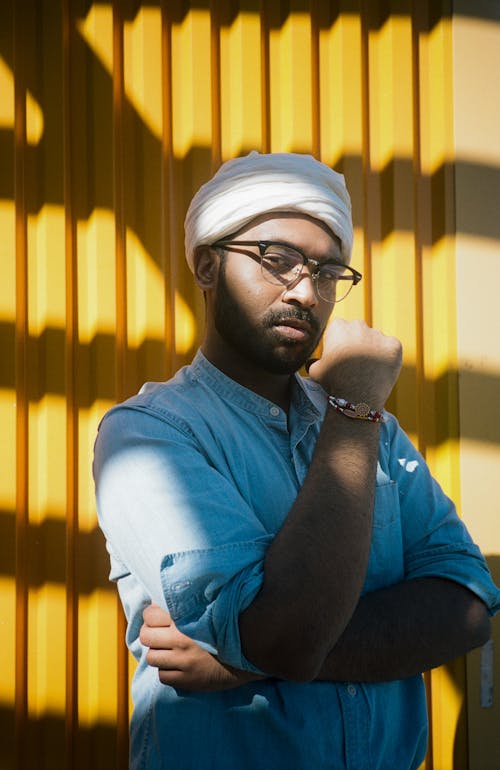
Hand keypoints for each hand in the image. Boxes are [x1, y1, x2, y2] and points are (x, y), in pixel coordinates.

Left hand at [140, 604, 262, 690]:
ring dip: (158, 653)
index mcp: (186, 618)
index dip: (151, 614)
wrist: (251, 651)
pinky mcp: (188, 680)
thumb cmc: (230, 625)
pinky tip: (178, 665)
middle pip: (146, 636)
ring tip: (169, 650)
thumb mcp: (210, 607)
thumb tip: (162, 598)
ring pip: (151, 657)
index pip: (150, 614)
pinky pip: (162, 676)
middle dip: (150, 633)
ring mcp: (184, 662)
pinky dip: (167, 671)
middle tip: (160, 633)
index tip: (158, 616)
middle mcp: (181, 640)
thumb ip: (188, 602)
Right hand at [308, 318, 401, 409]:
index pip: (339, 329)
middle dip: (357, 342)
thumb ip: (314, 362)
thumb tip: (312, 363)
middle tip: (355, 363)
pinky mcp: (394, 345)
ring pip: (376, 339)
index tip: (339, 356)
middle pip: (358, 331)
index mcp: (338, 327)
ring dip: (373, 349)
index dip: (338, 343)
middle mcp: (359, 325)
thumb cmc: (334, 382)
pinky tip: (381, 370)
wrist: (358, 395)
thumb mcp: (315, 371)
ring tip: (369, 370)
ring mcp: (379, 334)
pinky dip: (387, 357)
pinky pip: (390, 348)